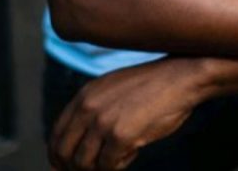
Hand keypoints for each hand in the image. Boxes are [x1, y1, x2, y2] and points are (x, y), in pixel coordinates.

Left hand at [48, 57, 207, 170]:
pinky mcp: (121, 136)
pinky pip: (108, 166)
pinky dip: (119, 165)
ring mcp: (103, 122)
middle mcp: (88, 108)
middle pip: (64, 153)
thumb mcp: (113, 89)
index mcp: (84, 96)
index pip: (56, 134)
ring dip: (100, 168)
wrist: (181, 77)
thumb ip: (94, 110)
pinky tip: (134, 151)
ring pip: (84, 164)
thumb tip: (80, 141)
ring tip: (119, 157)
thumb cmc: (153, 86)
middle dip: (75, 168)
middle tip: (92, 170)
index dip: (58, 156)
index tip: (67, 166)